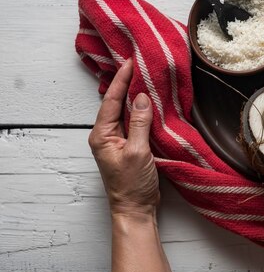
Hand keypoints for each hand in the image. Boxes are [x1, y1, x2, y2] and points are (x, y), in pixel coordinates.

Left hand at [88, 59, 159, 216]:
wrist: (135, 209)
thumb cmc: (132, 185)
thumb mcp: (137, 152)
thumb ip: (139, 123)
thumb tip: (141, 97)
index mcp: (101, 135)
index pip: (110, 100)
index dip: (122, 80)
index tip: (131, 62)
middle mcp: (107, 135)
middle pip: (116, 102)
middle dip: (127, 83)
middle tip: (139, 63)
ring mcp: (118, 140)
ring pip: (126, 111)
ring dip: (136, 95)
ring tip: (146, 76)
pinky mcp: (131, 145)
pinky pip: (136, 122)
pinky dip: (144, 110)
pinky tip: (152, 101)